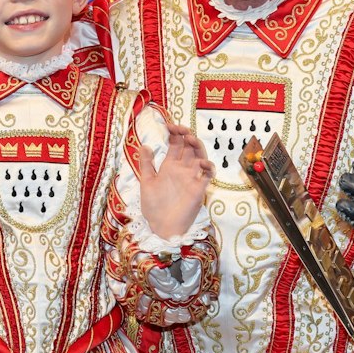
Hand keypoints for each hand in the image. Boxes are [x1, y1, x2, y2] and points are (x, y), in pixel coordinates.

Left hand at [137, 122, 214, 240]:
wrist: (161, 227)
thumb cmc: (153, 207)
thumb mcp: (146, 182)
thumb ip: (146, 164)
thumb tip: (145, 145)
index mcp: (169, 166)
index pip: (175, 144)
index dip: (174, 133)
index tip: (169, 125)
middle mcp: (182, 169)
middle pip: (189, 146)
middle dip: (186, 134)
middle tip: (181, 129)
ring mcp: (191, 178)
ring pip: (200, 156)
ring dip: (197, 145)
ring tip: (190, 139)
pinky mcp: (199, 188)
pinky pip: (208, 174)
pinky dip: (208, 166)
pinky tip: (201, 163)